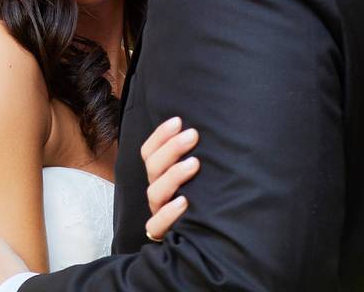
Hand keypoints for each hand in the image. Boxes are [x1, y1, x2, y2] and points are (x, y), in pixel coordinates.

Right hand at [141, 117, 200, 240]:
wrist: (213, 241)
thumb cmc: (209, 201)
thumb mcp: (203, 176)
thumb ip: (198, 156)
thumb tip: (208, 130)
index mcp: (161, 176)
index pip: (149, 152)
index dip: (160, 135)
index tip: (178, 121)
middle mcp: (158, 193)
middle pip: (152, 167)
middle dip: (171, 148)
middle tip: (193, 135)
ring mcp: (159, 213)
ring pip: (154, 191)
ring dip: (173, 175)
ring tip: (194, 164)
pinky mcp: (165, 234)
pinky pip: (156, 225)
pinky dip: (168, 213)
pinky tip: (184, 202)